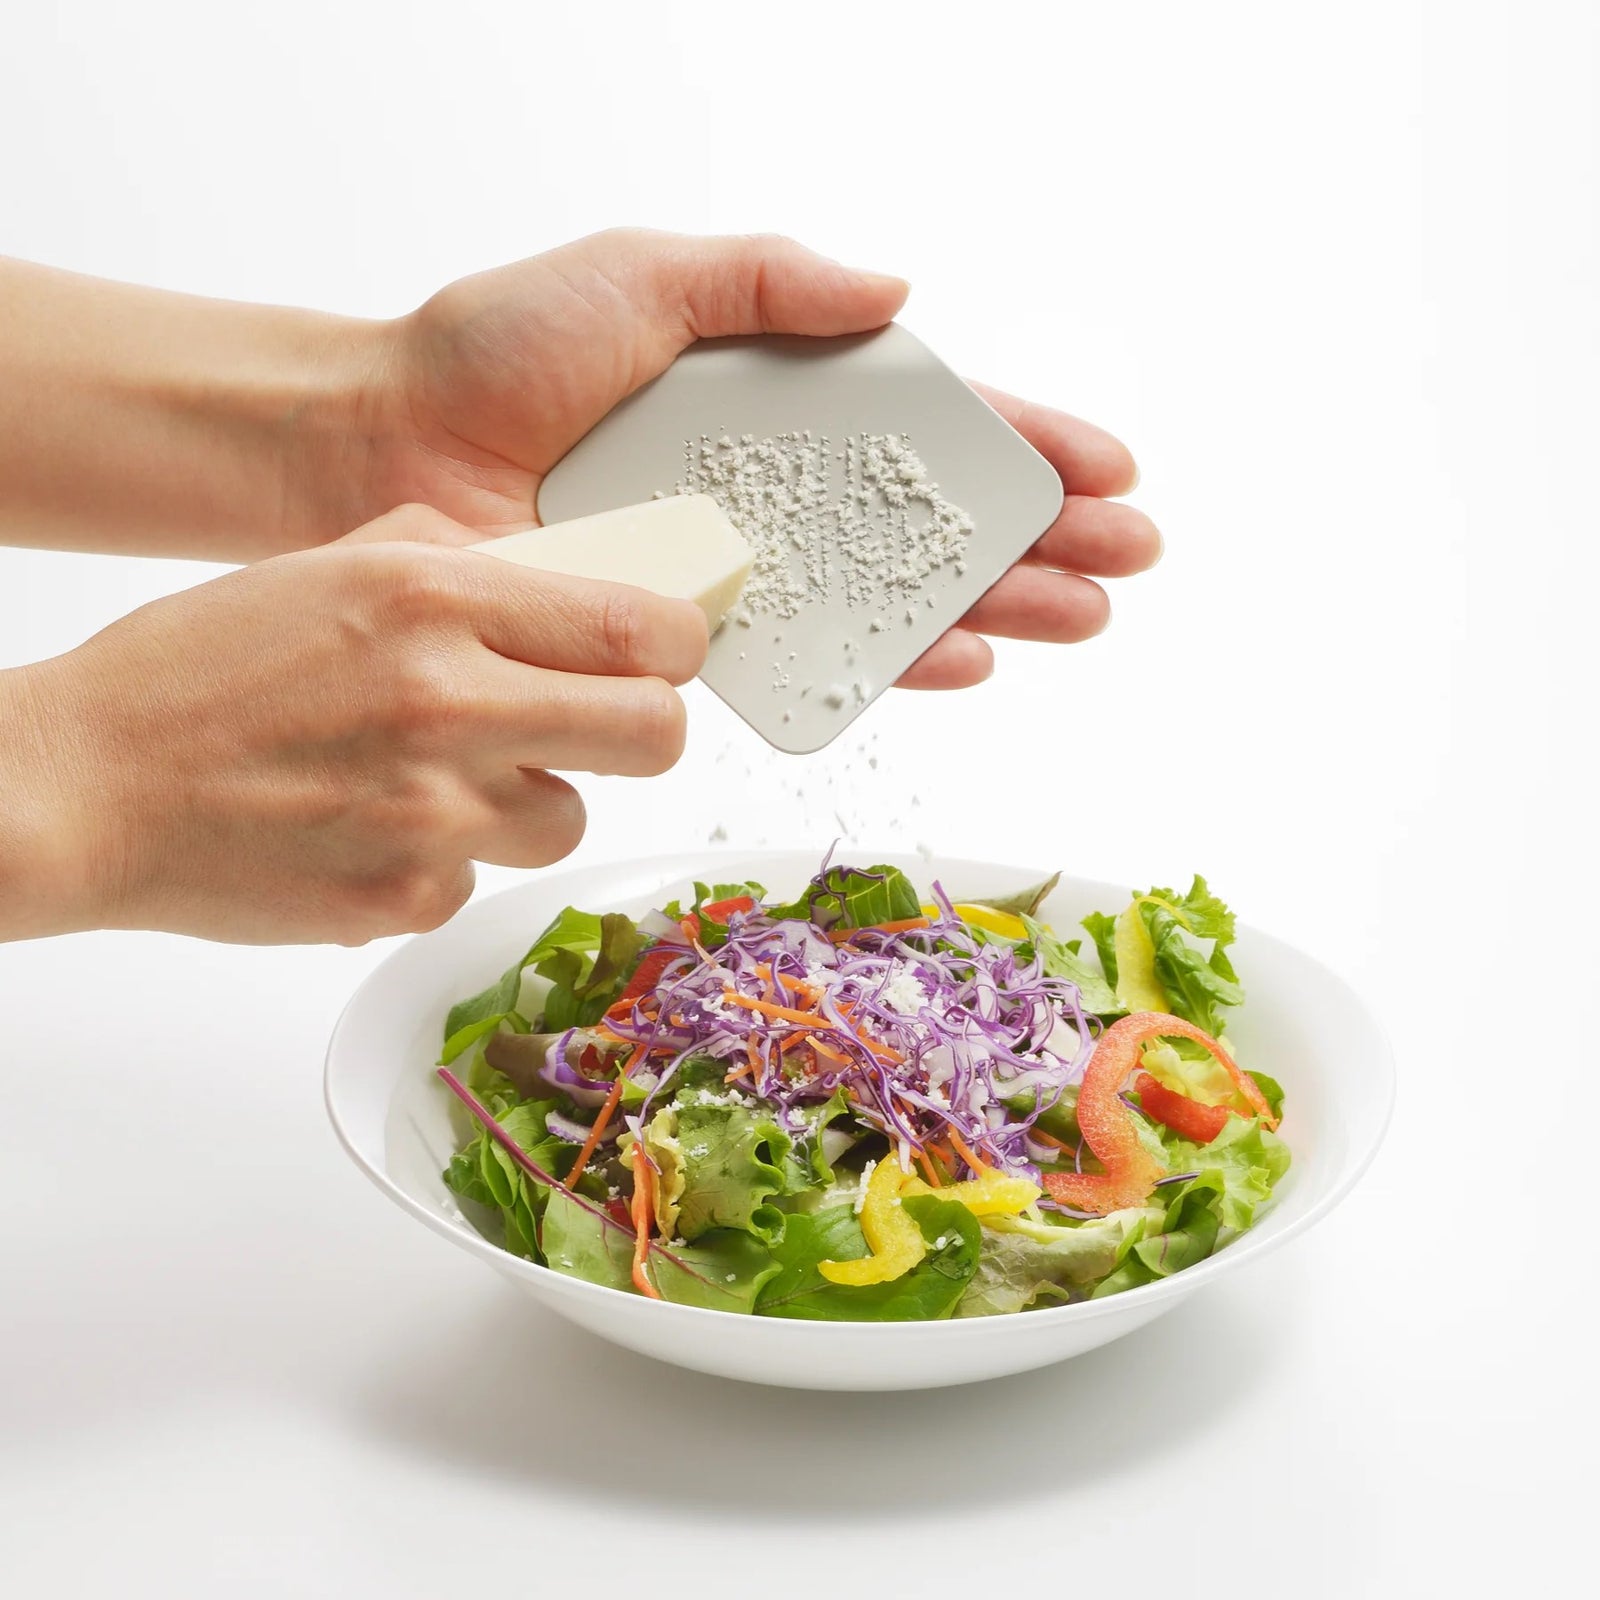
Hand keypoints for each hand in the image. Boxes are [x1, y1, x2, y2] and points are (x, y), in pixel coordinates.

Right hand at [0, 506, 706, 943]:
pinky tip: (371, 827)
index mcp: (433, 601)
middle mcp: (447, 706)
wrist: (87, 786)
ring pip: (567, 819)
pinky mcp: (405, 898)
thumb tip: (561, 581)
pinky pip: (478, 878)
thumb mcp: (330, 570)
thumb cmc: (200, 670)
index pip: (641, 630)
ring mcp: (431, 815)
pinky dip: (443, 857)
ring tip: (438, 775)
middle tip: (601, 723)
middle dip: (644, 729)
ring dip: (529, 798)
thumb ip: (457, 567)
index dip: (675, 647)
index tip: (665, 654)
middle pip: (654, 736)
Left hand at [332, 230, 1160, 689]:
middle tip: (1127, 562)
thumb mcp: (645, 276)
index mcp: (777, 398)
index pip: (926, 423)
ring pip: (894, 594)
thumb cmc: (498, 351)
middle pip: (933, 519)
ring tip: (1082, 617)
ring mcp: (742, 566)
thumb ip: (770, 283)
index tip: (1104, 468)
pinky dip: (892, 661)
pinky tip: (968, 661)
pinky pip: (810, 656)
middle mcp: (774, 488)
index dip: (1020, 444)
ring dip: (997, 606)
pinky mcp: (695, 632)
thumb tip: (900, 295)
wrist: (387, 448)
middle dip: (1039, 538)